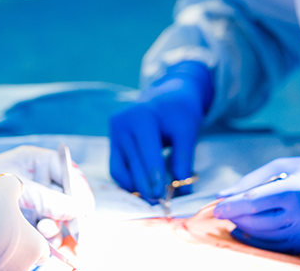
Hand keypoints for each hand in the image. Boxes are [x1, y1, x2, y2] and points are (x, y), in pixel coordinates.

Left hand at [0, 146, 93, 240]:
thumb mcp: (16, 185)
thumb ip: (47, 197)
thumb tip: (77, 210)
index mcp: (40, 161)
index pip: (70, 174)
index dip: (81, 192)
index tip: (85, 211)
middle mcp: (40, 179)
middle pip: (67, 199)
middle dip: (71, 217)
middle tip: (76, 234)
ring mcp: (34, 199)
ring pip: (58, 217)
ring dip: (58, 229)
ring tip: (46, 233)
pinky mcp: (26, 219)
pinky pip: (45, 229)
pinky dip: (49, 239)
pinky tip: (50, 246)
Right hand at [0, 174, 47, 270]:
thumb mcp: (5, 186)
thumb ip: (15, 186)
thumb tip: (14, 186)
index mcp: (36, 248)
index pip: (44, 250)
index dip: (33, 238)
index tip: (20, 228)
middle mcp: (23, 267)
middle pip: (23, 258)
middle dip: (14, 245)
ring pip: (5, 264)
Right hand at [109, 61, 211, 201]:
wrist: (166, 96)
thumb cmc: (179, 112)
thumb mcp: (187, 130)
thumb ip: (184, 159)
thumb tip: (183, 190)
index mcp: (141, 116)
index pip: (147, 153)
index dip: (154, 177)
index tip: (162, 196)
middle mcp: (122, 123)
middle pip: (132, 163)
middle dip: (145, 186)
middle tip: (158, 203)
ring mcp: (114, 131)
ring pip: (120, 168)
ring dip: (134, 186)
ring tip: (150, 198)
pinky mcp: (112, 140)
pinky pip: (117, 167)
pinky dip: (128, 180)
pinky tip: (141, 190)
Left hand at [213, 154, 299, 253]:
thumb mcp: (286, 165)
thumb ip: (253, 180)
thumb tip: (224, 194)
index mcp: (297, 190)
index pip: (255, 202)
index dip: (231, 206)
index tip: (215, 206)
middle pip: (257, 221)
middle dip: (234, 217)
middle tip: (220, 211)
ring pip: (264, 236)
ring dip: (244, 229)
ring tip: (233, 219)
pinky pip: (276, 246)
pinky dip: (258, 240)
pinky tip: (247, 231)